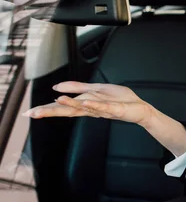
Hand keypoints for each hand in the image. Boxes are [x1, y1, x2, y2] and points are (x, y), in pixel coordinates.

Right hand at [22, 82, 155, 126]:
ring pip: (84, 108)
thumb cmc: (120, 100)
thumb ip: (77, 88)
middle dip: (51, 111)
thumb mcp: (96, 90)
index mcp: (85, 104)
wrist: (140, 109)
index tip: (29, 113)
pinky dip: (93, 105)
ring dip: (70, 104)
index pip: (63, 107)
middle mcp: (91, 109)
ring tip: (56, 100)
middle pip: (68, 111)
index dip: (46, 109)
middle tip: (33, 114)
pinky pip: (102, 107)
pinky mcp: (115, 109)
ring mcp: (102, 110)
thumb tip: (56, 87)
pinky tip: (84, 102)